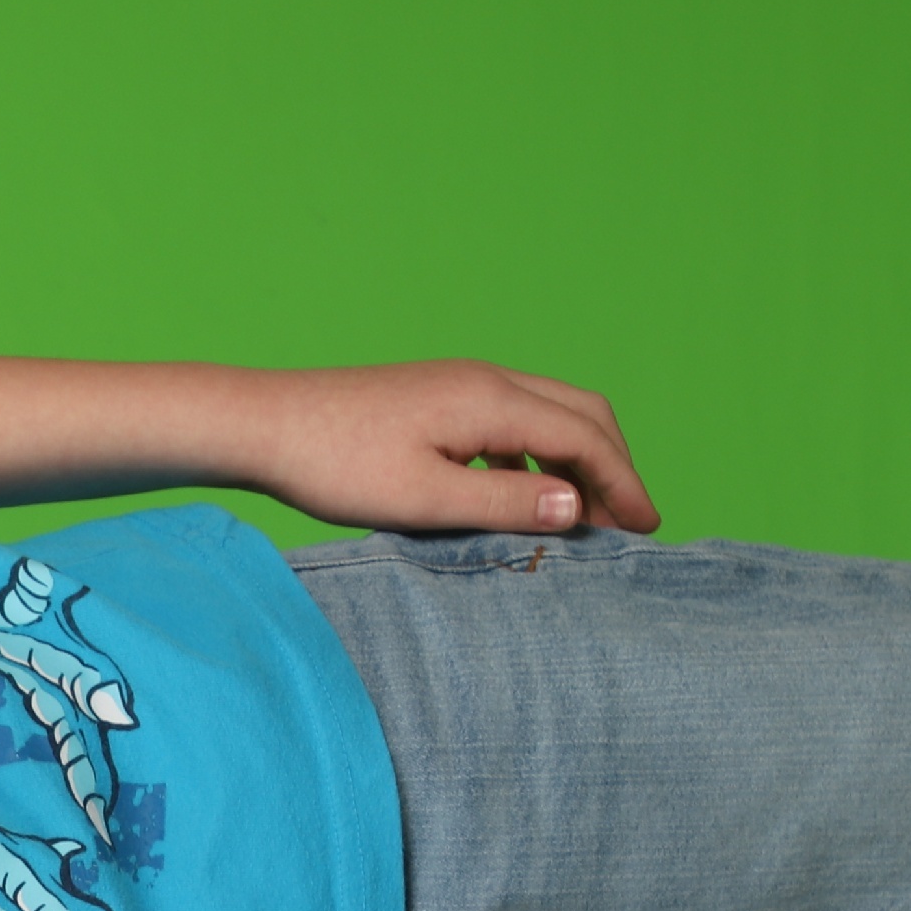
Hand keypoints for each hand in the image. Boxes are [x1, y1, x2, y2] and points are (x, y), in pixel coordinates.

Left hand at [246, 363, 660, 536]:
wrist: (264, 425)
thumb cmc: (334, 464)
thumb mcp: (423, 499)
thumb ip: (503, 505)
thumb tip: (579, 510)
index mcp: (491, 401)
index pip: (585, 439)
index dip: (623, 485)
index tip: (647, 529)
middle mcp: (486, 381)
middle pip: (581, 415)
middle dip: (613, 467)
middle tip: (630, 524)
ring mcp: (461, 384)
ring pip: (547, 416)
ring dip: (575, 463)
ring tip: (583, 519)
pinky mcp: (437, 398)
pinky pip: (511, 423)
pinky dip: (536, 458)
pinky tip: (521, 498)